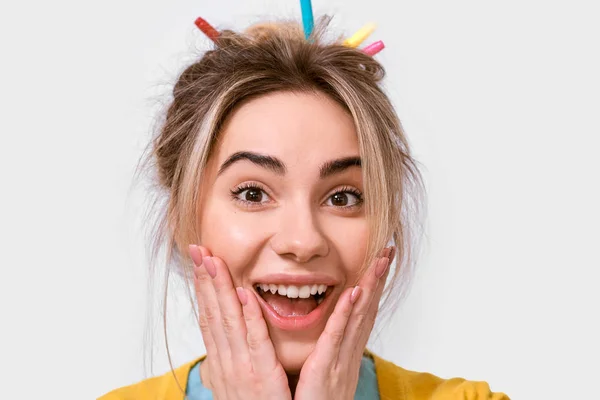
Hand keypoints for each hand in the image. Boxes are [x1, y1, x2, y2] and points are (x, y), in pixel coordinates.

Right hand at [189, 244, 291, 399]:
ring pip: (228, 321)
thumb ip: (230, 358)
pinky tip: (243, 295)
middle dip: (205, 280)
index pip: (209, 317)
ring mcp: (241, 368)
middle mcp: (225, 362)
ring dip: (220, 289)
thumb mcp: (235, 383)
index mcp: (221, 362)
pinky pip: (254, 342)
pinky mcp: (262, 376)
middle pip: (212, 313)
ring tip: (214, 261)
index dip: (203, 288)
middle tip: (198, 250)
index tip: (199, 262)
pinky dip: (248, 317)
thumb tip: (221, 339)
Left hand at [293, 247, 394, 399]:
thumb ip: (329, 351)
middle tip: (387, 252)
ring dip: (369, 287)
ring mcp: (340, 360)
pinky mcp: (325, 368)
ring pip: (358, 317)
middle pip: (367, 309)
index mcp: (347, 353)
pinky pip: (336, 337)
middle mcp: (349, 353)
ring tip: (378, 262)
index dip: (373, 287)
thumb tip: (332, 331)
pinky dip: (345, 314)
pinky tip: (353, 293)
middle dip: (377, 280)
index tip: (379, 263)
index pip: (363, 313)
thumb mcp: (327, 372)